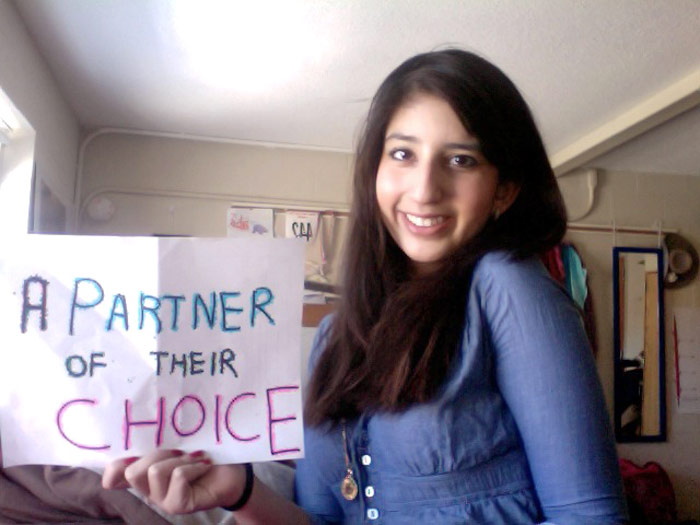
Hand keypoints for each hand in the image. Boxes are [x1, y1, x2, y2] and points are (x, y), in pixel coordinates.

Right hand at [102, 449, 246, 514]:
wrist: (234, 471)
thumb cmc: (205, 453)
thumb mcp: (180, 444)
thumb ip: (157, 444)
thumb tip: (135, 437)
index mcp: (145, 474)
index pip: (115, 478)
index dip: (114, 469)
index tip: (128, 456)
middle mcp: (149, 490)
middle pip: (133, 471)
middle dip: (158, 454)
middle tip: (181, 452)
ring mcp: (162, 500)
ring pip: (155, 472)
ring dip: (180, 459)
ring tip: (196, 459)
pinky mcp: (178, 506)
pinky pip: (177, 478)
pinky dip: (193, 467)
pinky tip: (204, 467)